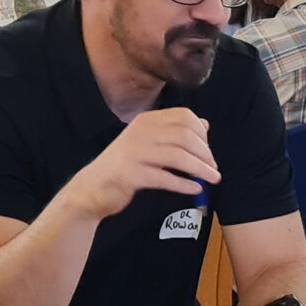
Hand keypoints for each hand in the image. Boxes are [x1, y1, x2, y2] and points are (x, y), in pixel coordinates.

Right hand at [66, 108, 218, 218]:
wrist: (92, 188)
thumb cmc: (125, 166)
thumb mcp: (148, 143)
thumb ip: (174, 132)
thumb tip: (204, 124)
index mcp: (147, 121)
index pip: (184, 117)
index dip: (202, 133)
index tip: (208, 150)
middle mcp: (140, 132)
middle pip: (185, 136)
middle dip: (205, 153)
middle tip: (213, 168)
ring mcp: (135, 152)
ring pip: (178, 157)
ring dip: (200, 169)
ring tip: (212, 179)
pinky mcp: (132, 175)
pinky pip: (166, 178)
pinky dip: (185, 184)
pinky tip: (196, 189)